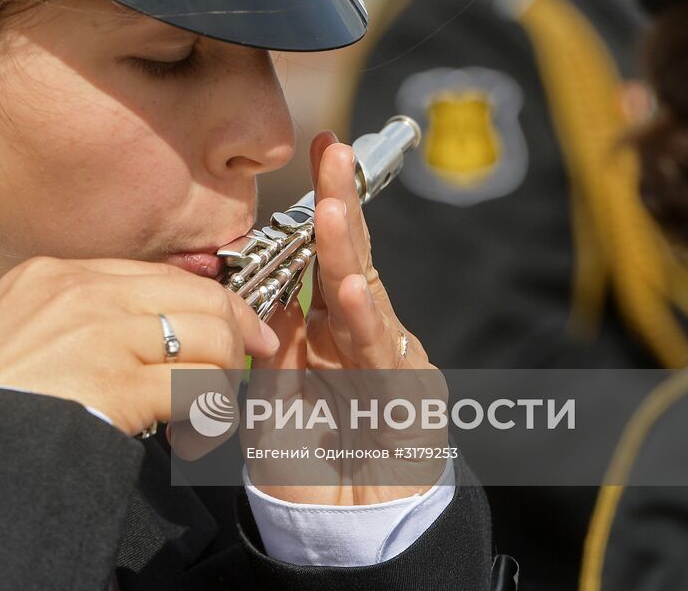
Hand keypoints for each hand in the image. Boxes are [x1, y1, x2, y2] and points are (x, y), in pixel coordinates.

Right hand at [0, 257, 278, 436]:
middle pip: (196, 297)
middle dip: (234, 335)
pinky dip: (208, 416)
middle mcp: (82, 291)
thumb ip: (74, 316)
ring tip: (204, 418)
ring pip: (209, 337)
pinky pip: (196, 388)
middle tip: (239, 372)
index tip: (236, 328)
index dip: (210, 302)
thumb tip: (142, 330)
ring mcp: (100, 333)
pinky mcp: (114, 383)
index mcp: (55, 273)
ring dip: (222, 381)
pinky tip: (190, 438)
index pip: (161, 274)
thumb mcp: (13, 327)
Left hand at [249, 130, 447, 504]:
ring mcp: (392, 365)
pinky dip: (366, 323)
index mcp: (332, 330)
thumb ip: (278, 348)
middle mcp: (366, 337)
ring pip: (366, 300)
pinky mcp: (412, 403)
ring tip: (329, 209)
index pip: (327, 257)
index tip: (319, 148)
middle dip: (342, 203)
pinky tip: (352, 290)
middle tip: (332, 154)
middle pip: (352, 261)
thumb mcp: (275, 400)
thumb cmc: (312, 467)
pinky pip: (383, 357)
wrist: (351, 538)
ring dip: (346, 253)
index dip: (323, 205)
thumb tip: (275, 296)